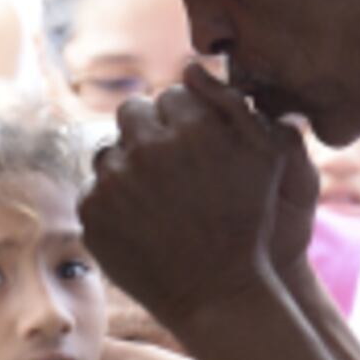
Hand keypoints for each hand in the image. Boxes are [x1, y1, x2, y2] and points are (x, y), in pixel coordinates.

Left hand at [81, 65, 314, 334]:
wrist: (218, 292)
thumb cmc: (249, 221)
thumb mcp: (267, 158)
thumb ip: (233, 105)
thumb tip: (190, 68)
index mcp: (191, 127)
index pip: (171, 96)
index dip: (184, 119)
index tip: (194, 145)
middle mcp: (148, 148)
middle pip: (132, 113)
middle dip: (149, 132)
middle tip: (169, 165)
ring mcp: (114, 181)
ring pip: (109, 150)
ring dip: (128, 165)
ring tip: (156, 198)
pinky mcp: (92, 211)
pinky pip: (94, 188)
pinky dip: (113, 201)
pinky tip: (140, 221)